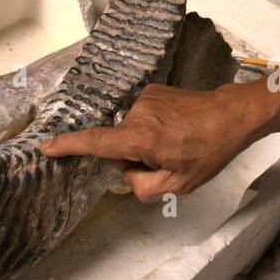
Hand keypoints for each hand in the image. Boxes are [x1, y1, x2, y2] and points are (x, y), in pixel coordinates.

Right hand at [40, 82, 258, 201]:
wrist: (232, 115)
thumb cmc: (210, 150)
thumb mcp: (179, 185)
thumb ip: (144, 188)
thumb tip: (128, 176)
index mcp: (141, 138)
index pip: (96, 143)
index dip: (69, 146)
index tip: (46, 147)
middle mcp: (137, 114)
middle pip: (118, 146)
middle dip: (135, 158)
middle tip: (169, 160)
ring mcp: (145, 99)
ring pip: (131, 133)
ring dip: (147, 143)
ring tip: (178, 143)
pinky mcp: (153, 91)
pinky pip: (142, 119)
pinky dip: (153, 129)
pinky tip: (177, 130)